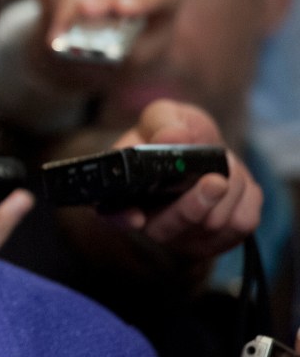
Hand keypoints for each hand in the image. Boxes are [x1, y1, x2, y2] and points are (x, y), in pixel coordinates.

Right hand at [33, 0, 187, 80]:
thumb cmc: (124, 49)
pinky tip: (55, 25)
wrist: (93, 44)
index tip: (124, 8)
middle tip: (86, 10)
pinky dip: (54, 0)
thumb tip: (101, 44)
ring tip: (58, 34)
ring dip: (69, 1)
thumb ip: (126, 50)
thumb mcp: (135, 58)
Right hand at [108, 99, 259, 259]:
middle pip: (169, 227)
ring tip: (224, 163)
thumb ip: (162, 120)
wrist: (202, 151)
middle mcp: (146, 222)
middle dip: (194, 205)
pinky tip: (235, 181)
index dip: (122, 218)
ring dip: (229, 188)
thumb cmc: (173, 134)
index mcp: (121, 192)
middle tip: (214, 180)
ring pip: (212, 224)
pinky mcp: (218, 240)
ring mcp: (182, 237)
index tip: (136, 217)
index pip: (111, 215)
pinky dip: (246, 196)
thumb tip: (172, 137)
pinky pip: (241, 224)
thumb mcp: (163, 116)